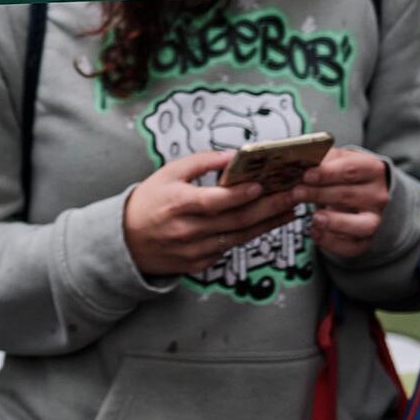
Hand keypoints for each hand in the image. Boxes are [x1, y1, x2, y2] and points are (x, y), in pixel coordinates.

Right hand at [123, 150, 305, 276]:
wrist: (125, 241)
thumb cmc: (148, 202)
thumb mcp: (167, 173)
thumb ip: (200, 162)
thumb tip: (232, 156)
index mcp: (178, 204)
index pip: (216, 201)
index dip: (241, 194)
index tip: (263, 184)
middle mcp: (188, 230)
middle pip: (236, 220)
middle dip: (269, 208)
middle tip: (293, 196)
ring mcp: (194, 250)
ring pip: (239, 238)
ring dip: (267, 224)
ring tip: (289, 210)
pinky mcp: (199, 264)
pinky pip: (229, 249)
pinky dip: (247, 236)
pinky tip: (264, 224)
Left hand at [298, 149, 391, 259]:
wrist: (359, 193)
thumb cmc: (343, 175)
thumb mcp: (336, 159)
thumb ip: (321, 159)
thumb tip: (299, 159)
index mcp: (371, 169)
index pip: (351, 169)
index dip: (328, 173)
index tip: (307, 175)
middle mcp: (377, 195)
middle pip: (349, 195)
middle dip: (320, 194)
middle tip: (297, 193)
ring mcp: (375, 219)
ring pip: (361, 225)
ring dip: (335, 222)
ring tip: (314, 218)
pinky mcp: (366, 239)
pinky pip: (352, 246)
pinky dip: (332, 242)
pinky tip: (315, 232)